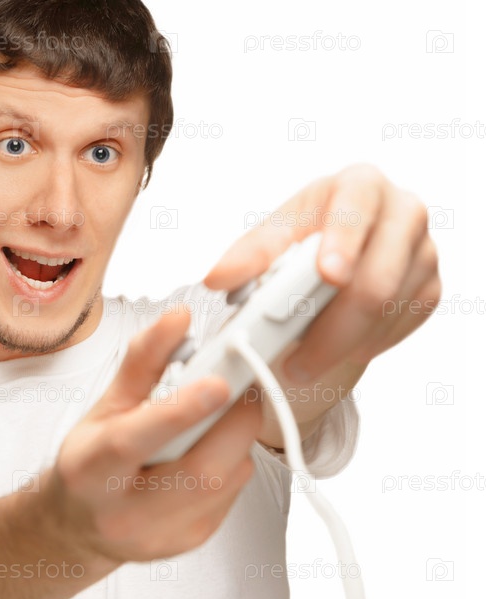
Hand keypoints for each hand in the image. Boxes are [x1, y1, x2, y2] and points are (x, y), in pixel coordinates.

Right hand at [46, 308, 261, 563]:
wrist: (79, 526)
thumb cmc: (89, 462)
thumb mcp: (103, 407)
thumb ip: (143, 361)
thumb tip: (179, 319)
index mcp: (91, 470)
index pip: (137, 440)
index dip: (181, 410)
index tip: (218, 379)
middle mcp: (125, 512)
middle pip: (199, 472)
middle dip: (234, 420)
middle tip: (244, 382)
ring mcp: (162, 536)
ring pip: (226, 482)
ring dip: (237, 438)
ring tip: (222, 412)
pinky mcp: (191, 542)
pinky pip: (233, 494)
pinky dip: (234, 460)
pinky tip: (212, 446)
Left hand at [204, 163, 440, 386]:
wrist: (335, 255)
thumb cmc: (301, 239)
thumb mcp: (271, 239)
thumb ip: (246, 256)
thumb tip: (217, 278)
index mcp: (358, 185)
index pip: (356, 209)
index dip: (343, 243)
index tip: (328, 276)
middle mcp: (401, 211)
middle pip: (376, 278)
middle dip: (331, 329)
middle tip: (294, 363)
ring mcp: (423, 250)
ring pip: (387, 311)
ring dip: (341, 346)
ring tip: (303, 362)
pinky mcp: (431, 285)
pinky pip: (401, 326)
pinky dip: (364, 345)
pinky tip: (337, 347)